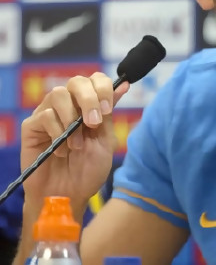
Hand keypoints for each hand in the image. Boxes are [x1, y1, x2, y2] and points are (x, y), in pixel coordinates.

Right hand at [20, 72, 129, 214]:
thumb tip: (123, 84)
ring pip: (58, 93)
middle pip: (77, 81)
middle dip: (89, 99)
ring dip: (72, 119)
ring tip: (77, 144)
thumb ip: (109, 112)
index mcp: (89, 106)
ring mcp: (48, 114)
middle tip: (93, 123)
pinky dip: (57, 133)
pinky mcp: (31, 127)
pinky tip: (62, 151)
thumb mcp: (105, 140)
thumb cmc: (88, 170)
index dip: (103, 88)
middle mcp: (68, 105)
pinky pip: (45, 115)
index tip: (107, 109)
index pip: (95, 79)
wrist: (68, 196)